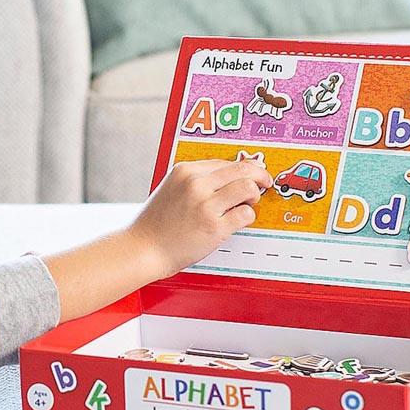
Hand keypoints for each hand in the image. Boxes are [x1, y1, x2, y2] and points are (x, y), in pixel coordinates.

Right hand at [127, 157, 271, 279]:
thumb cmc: (157, 224)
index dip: (244, 167)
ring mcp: (205, 205)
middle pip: (243, 169)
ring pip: (249, 188)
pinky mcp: (214, 227)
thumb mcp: (171, 189)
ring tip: (247, 204)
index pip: (225, 161)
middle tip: (265, 183)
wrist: (144, 248)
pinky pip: (246, 214)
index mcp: (184, 171)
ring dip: (253, 197)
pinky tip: (236, 221)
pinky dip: (246, 217)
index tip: (253, 172)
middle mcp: (196, 184)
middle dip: (260, 176)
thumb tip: (228, 177)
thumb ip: (195, 181)